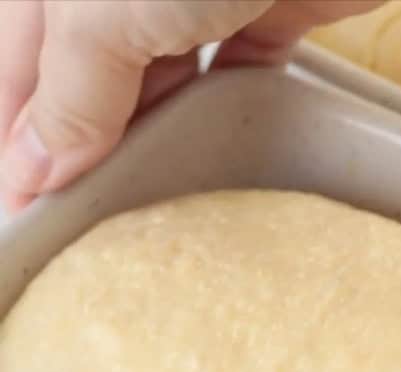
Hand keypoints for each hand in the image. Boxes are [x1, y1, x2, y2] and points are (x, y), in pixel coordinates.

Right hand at [0, 0, 381, 211]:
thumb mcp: (99, 14)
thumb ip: (67, 93)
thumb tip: (33, 168)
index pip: (19, 73)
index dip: (23, 143)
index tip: (29, 214)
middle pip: (89, 78)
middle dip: (89, 144)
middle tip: (94, 221)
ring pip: (162, 78)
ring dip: (155, 133)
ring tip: (148, 200)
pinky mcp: (273, 7)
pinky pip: (240, 67)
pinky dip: (229, 105)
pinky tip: (216, 145)